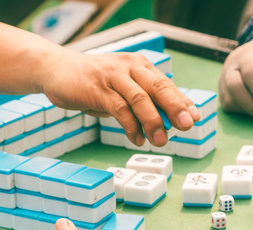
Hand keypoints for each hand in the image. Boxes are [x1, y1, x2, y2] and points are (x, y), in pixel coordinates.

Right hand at [0, 3, 198, 147]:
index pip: (166, 84)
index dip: (182, 101)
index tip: (196, 118)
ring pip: (139, 98)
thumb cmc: (93, 83)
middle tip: (188, 126)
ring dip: (153, 121)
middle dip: (175, 107)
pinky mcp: (96, 89)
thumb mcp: (120, 89)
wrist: (56, 70)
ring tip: (161, 141)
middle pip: (158, 87)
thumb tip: (168, 122)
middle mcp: (128, 67)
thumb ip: (141, 102)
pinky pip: (118, 108)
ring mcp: (112, 77)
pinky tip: (137, 138)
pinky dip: (130, 126)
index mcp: (139, 65)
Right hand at [219, 34, 252, 121]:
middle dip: (252, 106)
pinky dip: (242, 111)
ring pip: (229, 98)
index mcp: (248, 55)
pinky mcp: (222, 90)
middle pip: (234, 86)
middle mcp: (232, 65)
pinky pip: (228, 104)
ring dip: (247, 111)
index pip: (251, 74)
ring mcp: (223, 78)